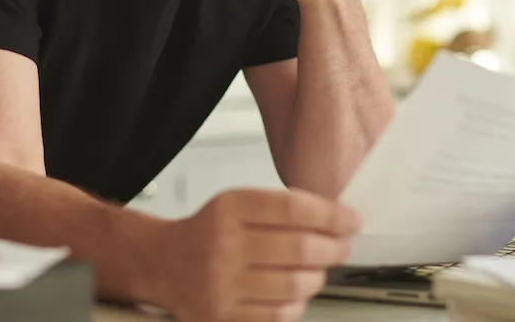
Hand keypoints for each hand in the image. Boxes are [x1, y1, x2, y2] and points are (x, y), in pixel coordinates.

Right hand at [146, 188, 359, 321]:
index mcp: (230, 209)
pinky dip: (297, 304)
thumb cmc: (209, 232)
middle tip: (341, 247)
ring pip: (296, 286)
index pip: (294, 209)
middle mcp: (224, 246)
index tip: (351, 220)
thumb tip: (336, 220)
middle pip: (301, 249)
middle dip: (334, 249)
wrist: (162, 264)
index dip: (332, 215)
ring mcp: (223, 286)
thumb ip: (280, 208)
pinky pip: (279, 315)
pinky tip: (296, 293)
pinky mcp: (223, 317)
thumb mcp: (237, 204)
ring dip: (319, 277)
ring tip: (318, 270)